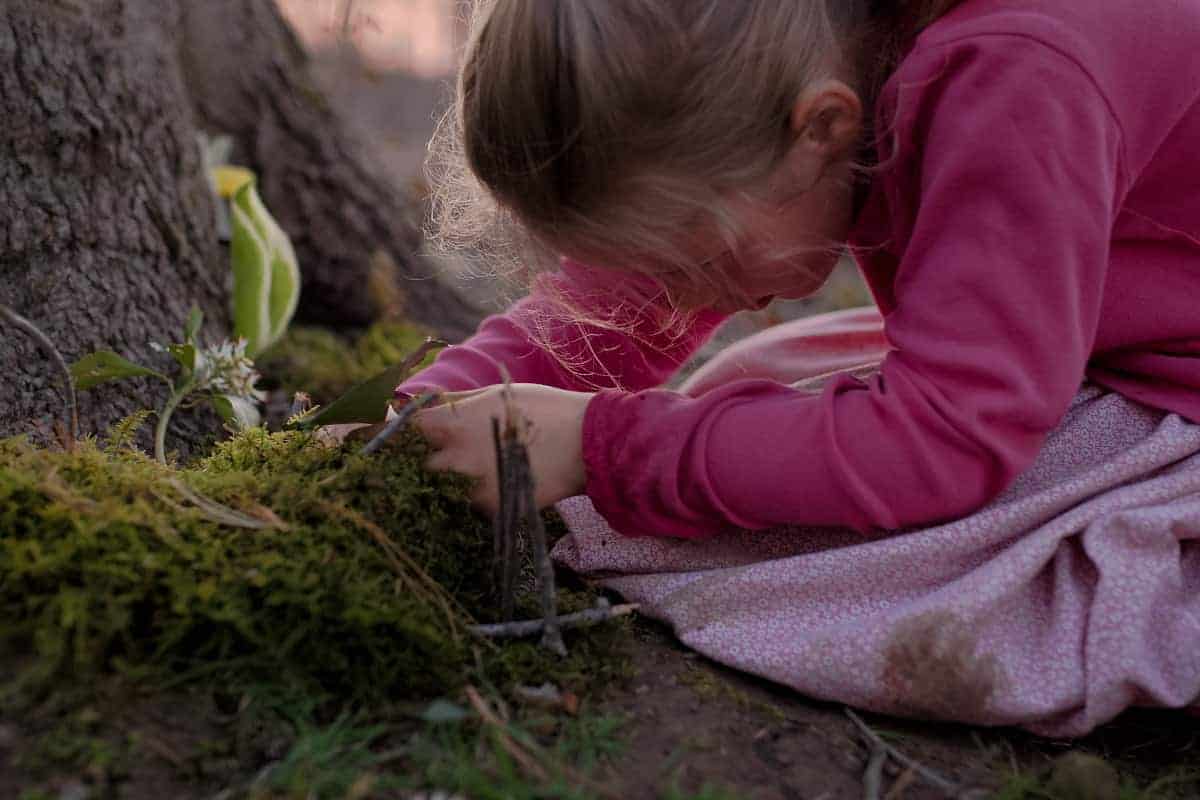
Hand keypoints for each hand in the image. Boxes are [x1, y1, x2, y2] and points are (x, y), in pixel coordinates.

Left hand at [410, 384, 592, 514]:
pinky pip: (471, 505)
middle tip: (450, 452)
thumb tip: (420, 403)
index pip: (404, 429)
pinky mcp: (492, 508)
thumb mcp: (496, 393)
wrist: (588, 441)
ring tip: (483, 468)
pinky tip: (502, 482)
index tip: (400, 430)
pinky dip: (481, 496)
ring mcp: (473, 487)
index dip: (400, 429)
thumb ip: (455, 401)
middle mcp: (457, 457)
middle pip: (420, 464)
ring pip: (445, 488)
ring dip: (456, 480)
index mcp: (454, 423)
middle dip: (431, 458)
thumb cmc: (544, 408)